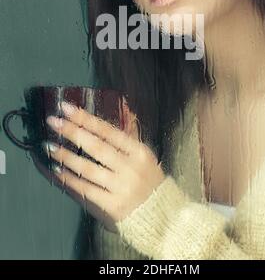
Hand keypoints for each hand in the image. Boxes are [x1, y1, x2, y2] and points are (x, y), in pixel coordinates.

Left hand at [32, 99, 165, 233]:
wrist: (159, 214)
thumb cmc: (148, 180)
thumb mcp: (144, 155)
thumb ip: (130, 132)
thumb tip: (123, 105)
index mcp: (139, 152)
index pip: (108, 131)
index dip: (85, 118)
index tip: (66, 108)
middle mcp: (130, 168)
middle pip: (96, 147)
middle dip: (72, 132)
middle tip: (53, 122)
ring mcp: (121, 188)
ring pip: (87, 169)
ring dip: (65, 156)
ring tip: (50, 146)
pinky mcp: (112, 206)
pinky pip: (85, 190)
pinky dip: (69, 179)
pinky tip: (57, 171)